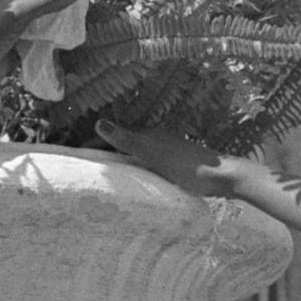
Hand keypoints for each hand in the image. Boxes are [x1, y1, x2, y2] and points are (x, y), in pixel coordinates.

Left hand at [0, 0, 85, 97]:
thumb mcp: (19, 13)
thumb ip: (48, 0)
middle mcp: (11, 1)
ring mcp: (17, 21)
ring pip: (43, 13)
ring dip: (59, 14)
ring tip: (82, 10)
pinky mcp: (21, 40)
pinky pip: (42, 32)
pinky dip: (54, 32)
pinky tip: (70, 31)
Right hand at [96, 122, 237, 199]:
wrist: (223, 177)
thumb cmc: (188, 166)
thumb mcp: (153, 154)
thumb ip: (127, 140)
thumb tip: (99, 122)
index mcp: (149, 135)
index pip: (115, 136)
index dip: (96, 144)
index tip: (77, 155)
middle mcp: (157, 139)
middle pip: (124, 144)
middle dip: (105, 152)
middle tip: (87, 167)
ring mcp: (167, 150)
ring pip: (136, 153)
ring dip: (120, 160)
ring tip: (106, 176)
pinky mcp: (176, 163)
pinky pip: (148, 162)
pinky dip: (135, 167)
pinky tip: (136, 179)